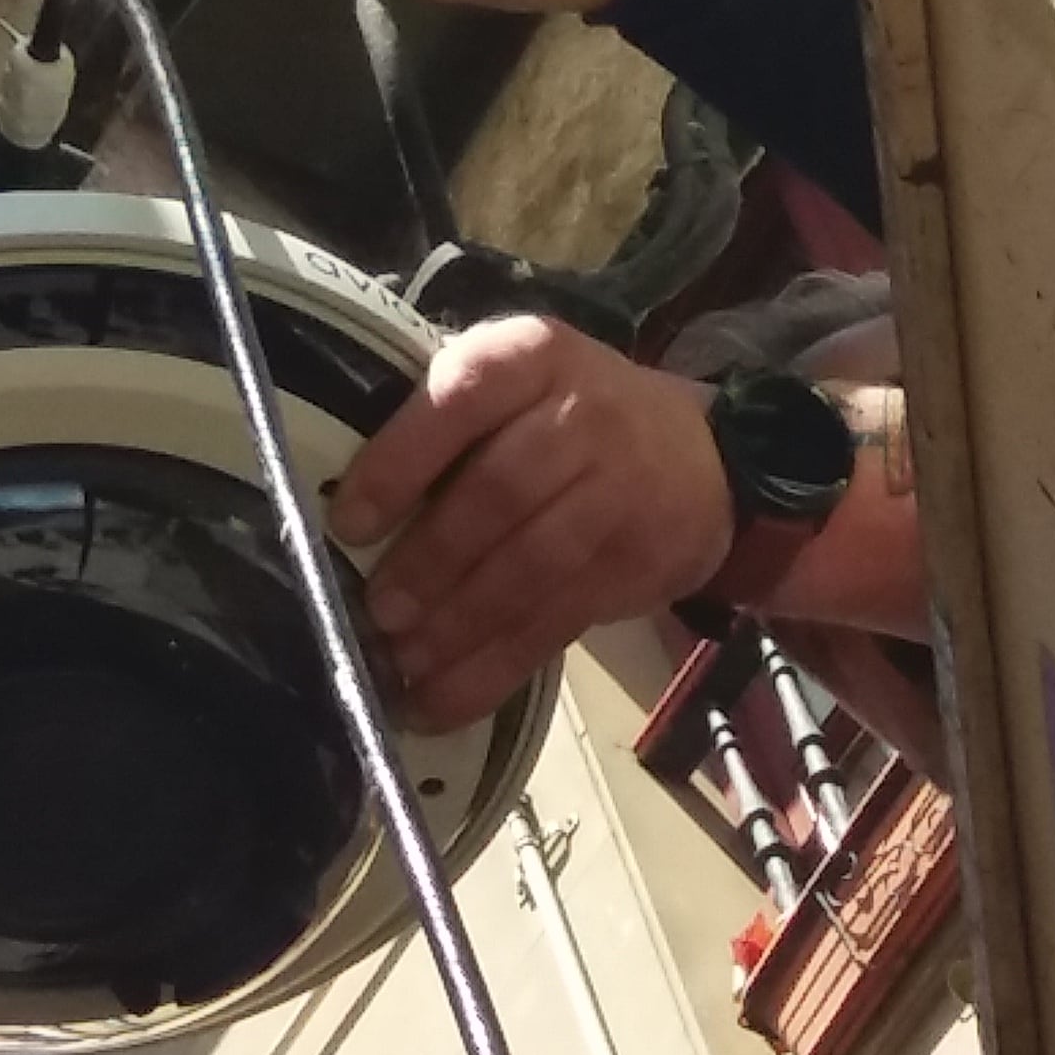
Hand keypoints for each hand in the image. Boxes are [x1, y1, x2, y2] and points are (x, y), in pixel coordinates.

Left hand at [327, 316, 729, 728]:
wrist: (705, 455)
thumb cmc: (567, 418)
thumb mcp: (516, 388)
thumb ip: (447, 427)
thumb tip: (349, 517)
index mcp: (531, 355)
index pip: (461, 396)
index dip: (401, 461)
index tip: (351, 522)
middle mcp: (583, 413)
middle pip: (498, 491)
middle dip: (430, 560)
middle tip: (378, 611)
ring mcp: (621, 489)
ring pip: (530, 565)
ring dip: (458, 623)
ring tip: (403, 660)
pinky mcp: (640, 562)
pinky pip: (557, 622)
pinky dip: (494, 668)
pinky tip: (442, 699)